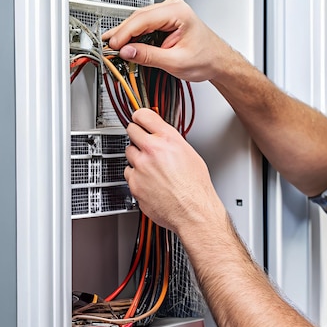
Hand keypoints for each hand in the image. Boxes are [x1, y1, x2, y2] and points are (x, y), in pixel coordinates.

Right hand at [103, 0, 236, 83]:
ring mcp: (169, 12)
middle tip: (108, 46)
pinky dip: (135, 34)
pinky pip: (145, 25)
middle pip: (139, 17)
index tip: (113, 45)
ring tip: (114, 46)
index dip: (125, 32)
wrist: (219, 61)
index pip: (143, 19)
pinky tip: (126, 43)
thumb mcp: (176, 62)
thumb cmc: (207, 59)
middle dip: (122, 33)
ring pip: (140, 20)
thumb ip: (149, 57)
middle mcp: (173, 8)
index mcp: (178, 13)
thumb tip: (127, 52)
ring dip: (127, 34)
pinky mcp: (166, 20)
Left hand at [125, 108, 225, 232]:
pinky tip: (150, 181)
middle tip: (144, 143)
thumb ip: (172, 142)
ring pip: (129, 153)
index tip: (139, 119)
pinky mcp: (134, 183)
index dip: (140, 117)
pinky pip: (129, 174)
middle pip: (131, 131)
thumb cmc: (196, 187)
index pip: (144, 115)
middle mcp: (152, 150)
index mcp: (168, 140)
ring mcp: (140, 167)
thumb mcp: (191, 155)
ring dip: (137, 157)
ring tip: (152, 168)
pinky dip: (136, 176)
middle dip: (137, 135)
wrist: (193, 211)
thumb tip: (163, 137)